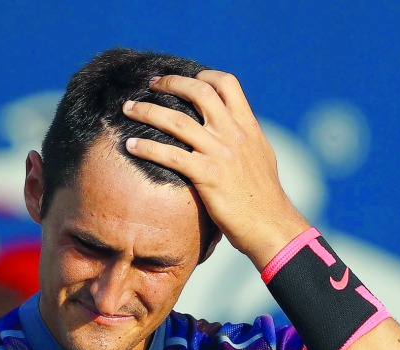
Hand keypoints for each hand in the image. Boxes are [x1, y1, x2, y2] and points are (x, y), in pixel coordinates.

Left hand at [122, 70, 309, 269]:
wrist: (270, 224)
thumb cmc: (264, 197)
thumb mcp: (261, 156)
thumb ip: (245, 138)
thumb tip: (234, 128)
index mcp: (248, 126)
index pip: (226, 84)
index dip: (203, 75)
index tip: (184, 78)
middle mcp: (234, 133)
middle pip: (199, 92)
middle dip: (170, 83)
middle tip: (150, 83)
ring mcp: (221, 153)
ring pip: (178, 121)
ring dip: (148, 111)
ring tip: (128, 108)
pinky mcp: (208, 176)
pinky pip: (171, 156)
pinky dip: (148, 148)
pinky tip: (131, 146)